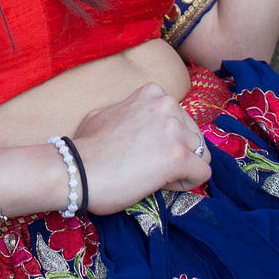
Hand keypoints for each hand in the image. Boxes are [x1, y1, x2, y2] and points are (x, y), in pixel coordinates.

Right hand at [72, 83, 211, 213]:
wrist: (76, 170)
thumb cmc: (86, 146)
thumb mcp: (108, 113)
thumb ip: (132, 112)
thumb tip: (139, 122)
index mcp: (153, 93)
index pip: (179, 119)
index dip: (166, 140)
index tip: (147, 151)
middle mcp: (168, 106)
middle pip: (193, 136)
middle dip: (177, 154)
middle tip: (149, 167)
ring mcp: (175, 131)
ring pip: (201, 155)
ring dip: (182, 169)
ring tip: (155, 176)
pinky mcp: (179, 158)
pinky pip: (202, 174)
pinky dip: (186, 184)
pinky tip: (162, 185)